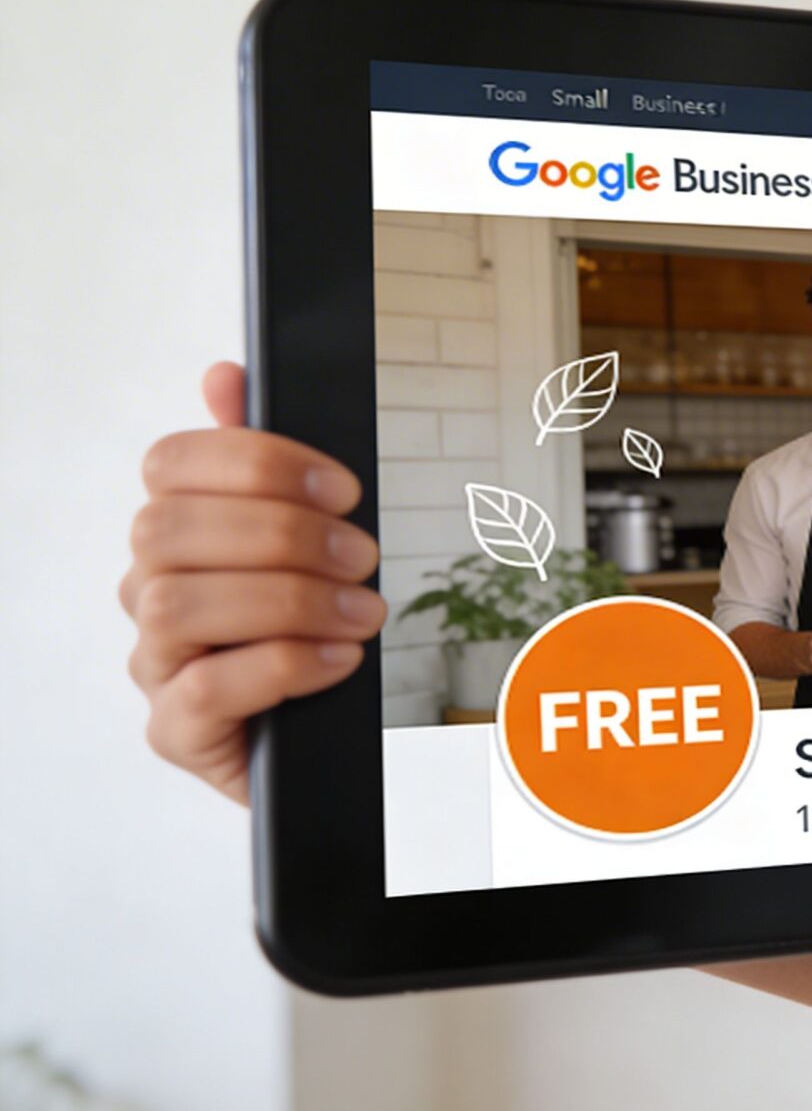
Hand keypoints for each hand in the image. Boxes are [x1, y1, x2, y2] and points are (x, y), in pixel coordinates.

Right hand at [124, 362, 381, 805]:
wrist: (324, 736)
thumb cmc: (311, 627)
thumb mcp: (312, 539)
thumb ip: (269, 464)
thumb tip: (225, 374)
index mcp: (176, 530)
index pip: (169, 464)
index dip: (256, 463)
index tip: (344, 488)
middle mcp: (149, 591)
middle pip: (168, 531)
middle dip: (281, 534)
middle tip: (364, 556)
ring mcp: (154, 664)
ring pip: (176, 606)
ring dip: (287, 600)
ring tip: (363, 613)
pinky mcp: (175, 731)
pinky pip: (200, 691)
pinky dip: (281, 665)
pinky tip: (337, 659)